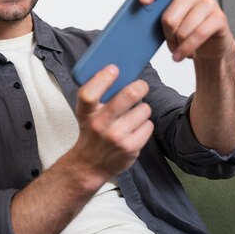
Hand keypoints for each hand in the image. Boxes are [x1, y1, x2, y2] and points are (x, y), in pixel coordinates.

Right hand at [70, 65, 153, 185]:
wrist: (90, 164)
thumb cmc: (92, 133)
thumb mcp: (87, 113)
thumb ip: (98, 94)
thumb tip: (118, 69)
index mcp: (86, 113)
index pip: (89, 93)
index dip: (102, 79)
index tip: (113, 69)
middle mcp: (99, 125)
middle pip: (127, 96)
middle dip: (140, 86)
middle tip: (141, 86)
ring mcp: (116, 137)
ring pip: (144, 109)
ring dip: (142, 109)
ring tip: (134, 114)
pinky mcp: (130, 148)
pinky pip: (149, 125)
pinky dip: (145, 124)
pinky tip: (136, 128)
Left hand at [139, 0, 234, 62]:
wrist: (210, 44)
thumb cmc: (184, 30)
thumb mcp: (166, 22)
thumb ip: (154, 17)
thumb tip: (134, 24)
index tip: (143, 1)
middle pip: (170, 14)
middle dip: (167, 34)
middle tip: (170, 41)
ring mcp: (208, 3)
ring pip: (183, 27)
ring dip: (178, 44)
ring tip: (178, 49)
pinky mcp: (219, 17)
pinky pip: (199, 34)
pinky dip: (187, 48)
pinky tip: (183, 55)